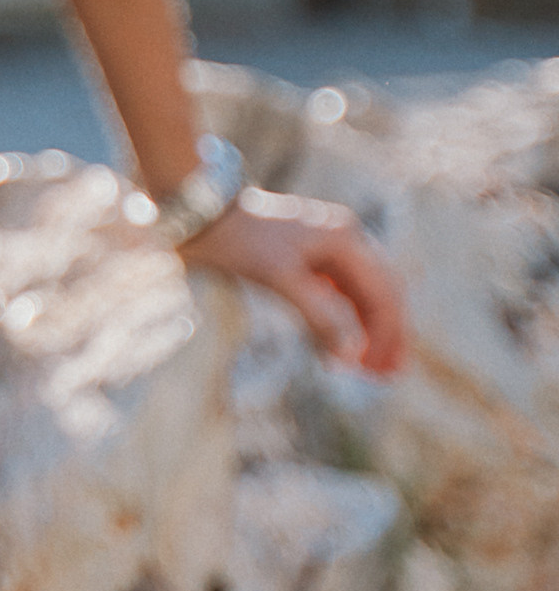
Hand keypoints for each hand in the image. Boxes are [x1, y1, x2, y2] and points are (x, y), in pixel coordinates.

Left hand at [185, 185, 409, 375]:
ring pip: (361, 296)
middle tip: (388, 376)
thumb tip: (351, 355)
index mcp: (346, 238)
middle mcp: (344, 240)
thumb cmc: (240, 240)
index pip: (383, 293)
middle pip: (381, 293)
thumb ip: (319, 314)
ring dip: (368, 331)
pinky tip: (341, 347)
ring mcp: (328, 248)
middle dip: (387, 335)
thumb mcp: (279, 277)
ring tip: (370, 370)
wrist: (202, 214)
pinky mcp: (309, 259)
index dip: (387, 334)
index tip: (379, 371)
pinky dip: (344, 321)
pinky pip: (339, 294)